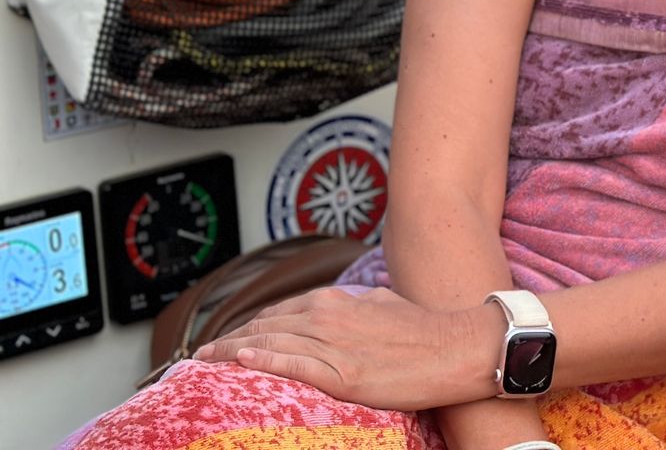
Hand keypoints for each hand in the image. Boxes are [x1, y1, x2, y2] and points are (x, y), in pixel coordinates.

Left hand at [194, 285, 495, 410]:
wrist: (457, 347)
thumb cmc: (424, 329)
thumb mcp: (381, 304)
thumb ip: (352, 307)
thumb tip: (337, 309)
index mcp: (337, 300)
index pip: (278, 313)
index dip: (246, 326)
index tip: (225, 340)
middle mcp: (330, 316)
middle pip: (264, 327)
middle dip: (228, 340)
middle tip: (199, 355)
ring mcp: (336, 344)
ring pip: (271, 343)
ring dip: (232, 351)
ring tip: (204, 361)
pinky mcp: (345, 373)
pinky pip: (295, 365)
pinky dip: (265, 360)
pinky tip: (241, 360)